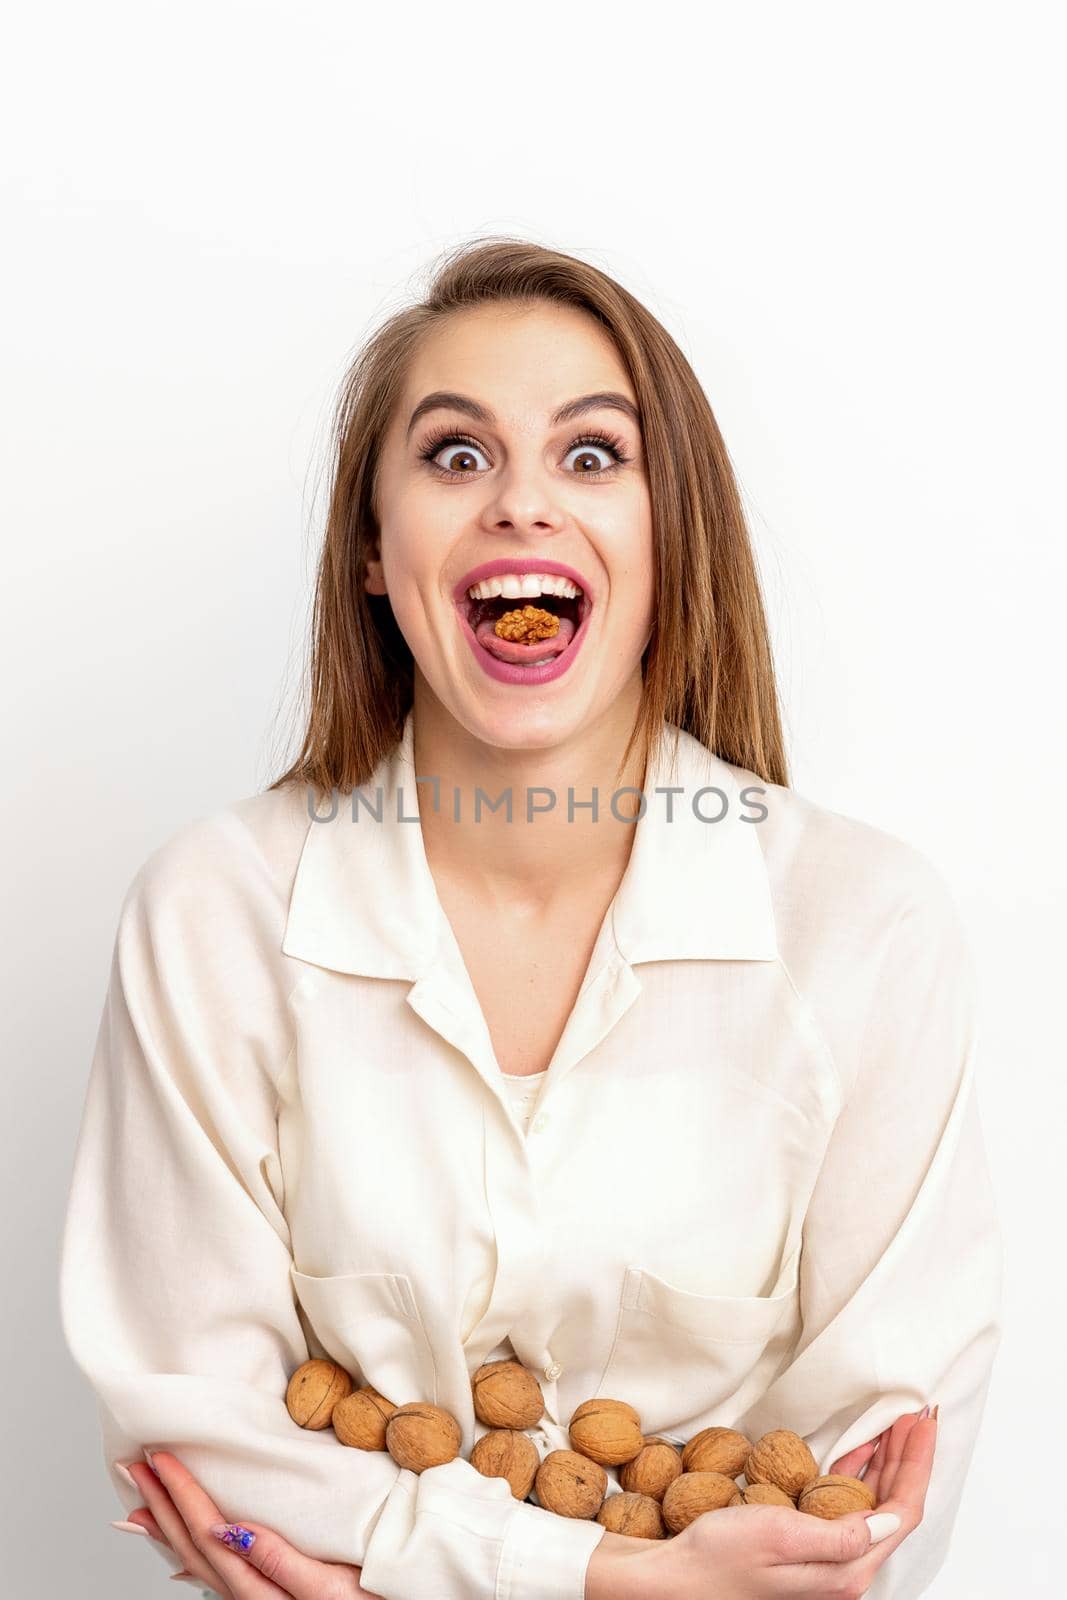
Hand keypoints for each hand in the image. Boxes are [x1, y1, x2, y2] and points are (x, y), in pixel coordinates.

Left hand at [120, 1452, 382, 1596]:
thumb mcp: (330, 1587)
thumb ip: (279, 1561)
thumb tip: (230, 1529)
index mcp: (258, 1589)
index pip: (207, 1532)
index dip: (181, 1493)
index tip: (159, 1458)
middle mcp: (246, 1596)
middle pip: (193, 1545)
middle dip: (162, 1503)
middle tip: (134, 1466)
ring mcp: (252, 1597)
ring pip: (196, 1558)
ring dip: (167, 1523)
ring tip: (142, 1499)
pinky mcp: (265, 1595)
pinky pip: (212, 1568)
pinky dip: (188, 1549)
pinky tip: (184, 1541)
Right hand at [587, 1407, 936, 1599]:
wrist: (676, 1580)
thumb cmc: (718, 1559)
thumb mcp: (780, 1537)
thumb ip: (841, 1534)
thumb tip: (891, 1518)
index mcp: (845, 1571)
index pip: (900, 1513)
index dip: (916, 1466)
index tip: (922, 1425)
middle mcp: (842, 1569)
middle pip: (892, 1508)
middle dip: (908, 1461)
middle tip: (916, 1418)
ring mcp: (825, 1560)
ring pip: (872, 1505)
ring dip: (885, 1464)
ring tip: (895, 1427)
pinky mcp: (806, 1548)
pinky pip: (844, 1507)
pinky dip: (856, 1474)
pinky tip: (858, 1452)